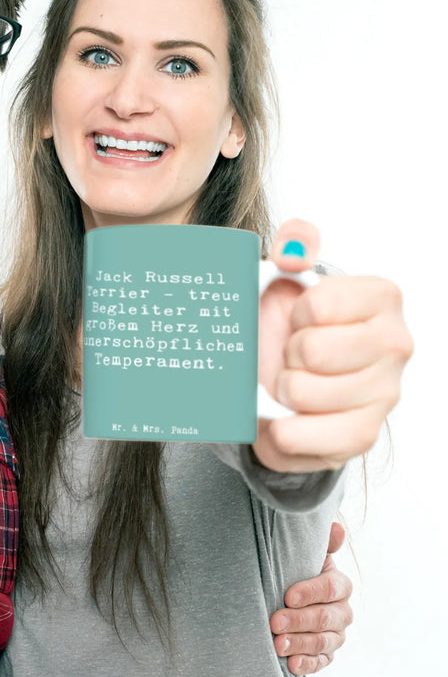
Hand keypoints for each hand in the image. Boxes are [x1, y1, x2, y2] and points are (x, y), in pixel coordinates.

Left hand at [253, 218, 412, 471]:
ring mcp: (385, 392)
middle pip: (313, 351)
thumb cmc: (288, 327)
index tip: (300, 318)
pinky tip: (286, 418)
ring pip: (303, 393)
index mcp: (381, 298)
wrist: (281, 381)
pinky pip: (310, 436)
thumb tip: (296, 240)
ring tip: (291, 382)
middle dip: (288, 354)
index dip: (295, 314)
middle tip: (293, 355)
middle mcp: (395, 344)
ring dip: (282, 389)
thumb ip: (294, 247)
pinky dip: (284, 429)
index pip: (319, 305)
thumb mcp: (285, 278)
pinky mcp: (364, 434)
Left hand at [270, 522, 352, 674]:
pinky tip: (291, 664)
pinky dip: (307, 664)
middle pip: (326, 617)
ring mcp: (336, 634)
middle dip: (299, 621)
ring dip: (299, 643)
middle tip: (274, 622)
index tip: (287, 596)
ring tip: (277, 644)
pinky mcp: (327, 654)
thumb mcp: (305, 555)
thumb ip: (321, 543)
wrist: (288, 596)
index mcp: (339, 584)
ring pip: (323, 642)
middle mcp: (343, 611)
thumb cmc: (295, 570)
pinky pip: (322, 662)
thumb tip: (336, 528)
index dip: (310, 592)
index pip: (330, 588)